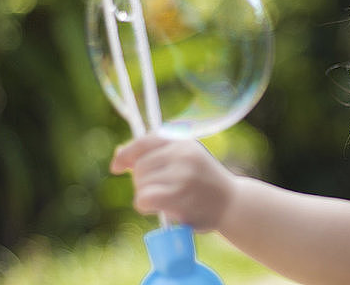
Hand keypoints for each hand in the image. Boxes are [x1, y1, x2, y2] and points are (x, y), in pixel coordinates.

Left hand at [110, 134, 235, 231]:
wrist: (233, 203)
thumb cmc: (205, 183)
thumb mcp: (187, 159)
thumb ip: (158, 154)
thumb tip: (120, 154)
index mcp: (183, 141)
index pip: (145, 142)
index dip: (126, 154)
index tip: (116, 166)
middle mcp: (182, 152)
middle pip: (139, 166)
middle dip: (141, 181)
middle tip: (158, 191)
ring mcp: (181, 173)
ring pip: (140, 184)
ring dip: (145, 195)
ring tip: (166, 199)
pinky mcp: (178, 194)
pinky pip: (144, 198)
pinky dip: (145, 205)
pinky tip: (158, 208)